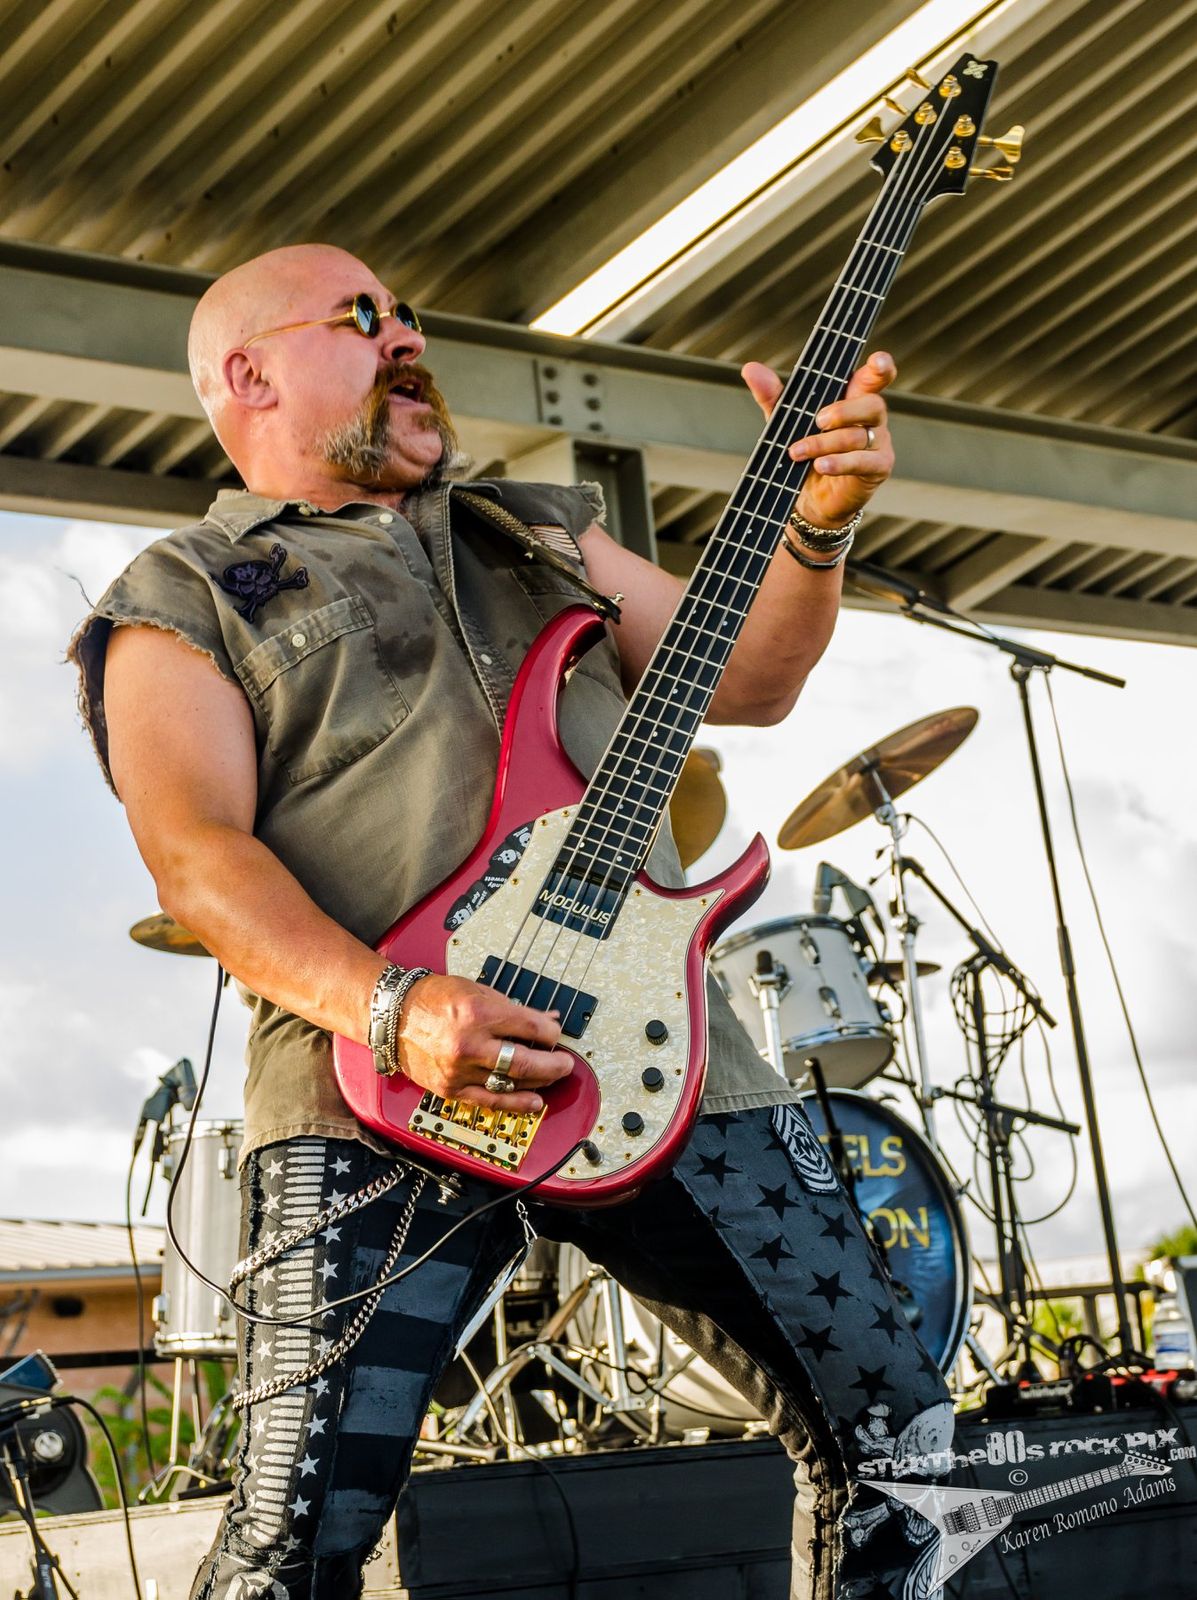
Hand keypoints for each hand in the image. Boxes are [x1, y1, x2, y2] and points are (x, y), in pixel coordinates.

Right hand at [396, 973, 573, 1112]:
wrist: (394, 1016)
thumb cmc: (433, 999)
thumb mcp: (478, 992)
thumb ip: (514, 1009)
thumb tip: (545, 1019)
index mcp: (479, 1013)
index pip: (531, 1028)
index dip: (551, 1033)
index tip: (556, 1034)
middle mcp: (470, 1043)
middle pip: (525, 1061)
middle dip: (553, 1064)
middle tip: (566, 1063)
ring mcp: (459, 1069)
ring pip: (510, 1083)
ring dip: (538, 1082)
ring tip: (552, 1077)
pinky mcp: (450, 1088)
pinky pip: (489, 1101)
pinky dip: (515, 1103)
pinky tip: (533, 1102)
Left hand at [741, 351, 895, 529]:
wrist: (811, 499)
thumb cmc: (806, 452)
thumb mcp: (786, 421)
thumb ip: (773, 395)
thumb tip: (751, 369)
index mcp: (854, 398)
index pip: (873, 377)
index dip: (880, 367)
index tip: (877, 361)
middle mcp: (871, 418)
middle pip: (872, 404)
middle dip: (843, 411)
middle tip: (817, 421)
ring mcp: (878, 443)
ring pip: (858, 436)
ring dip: (824, 443)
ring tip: (797, 452)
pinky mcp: (877, 468)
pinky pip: (864, 461)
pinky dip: (840, 463)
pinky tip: (821, 466)